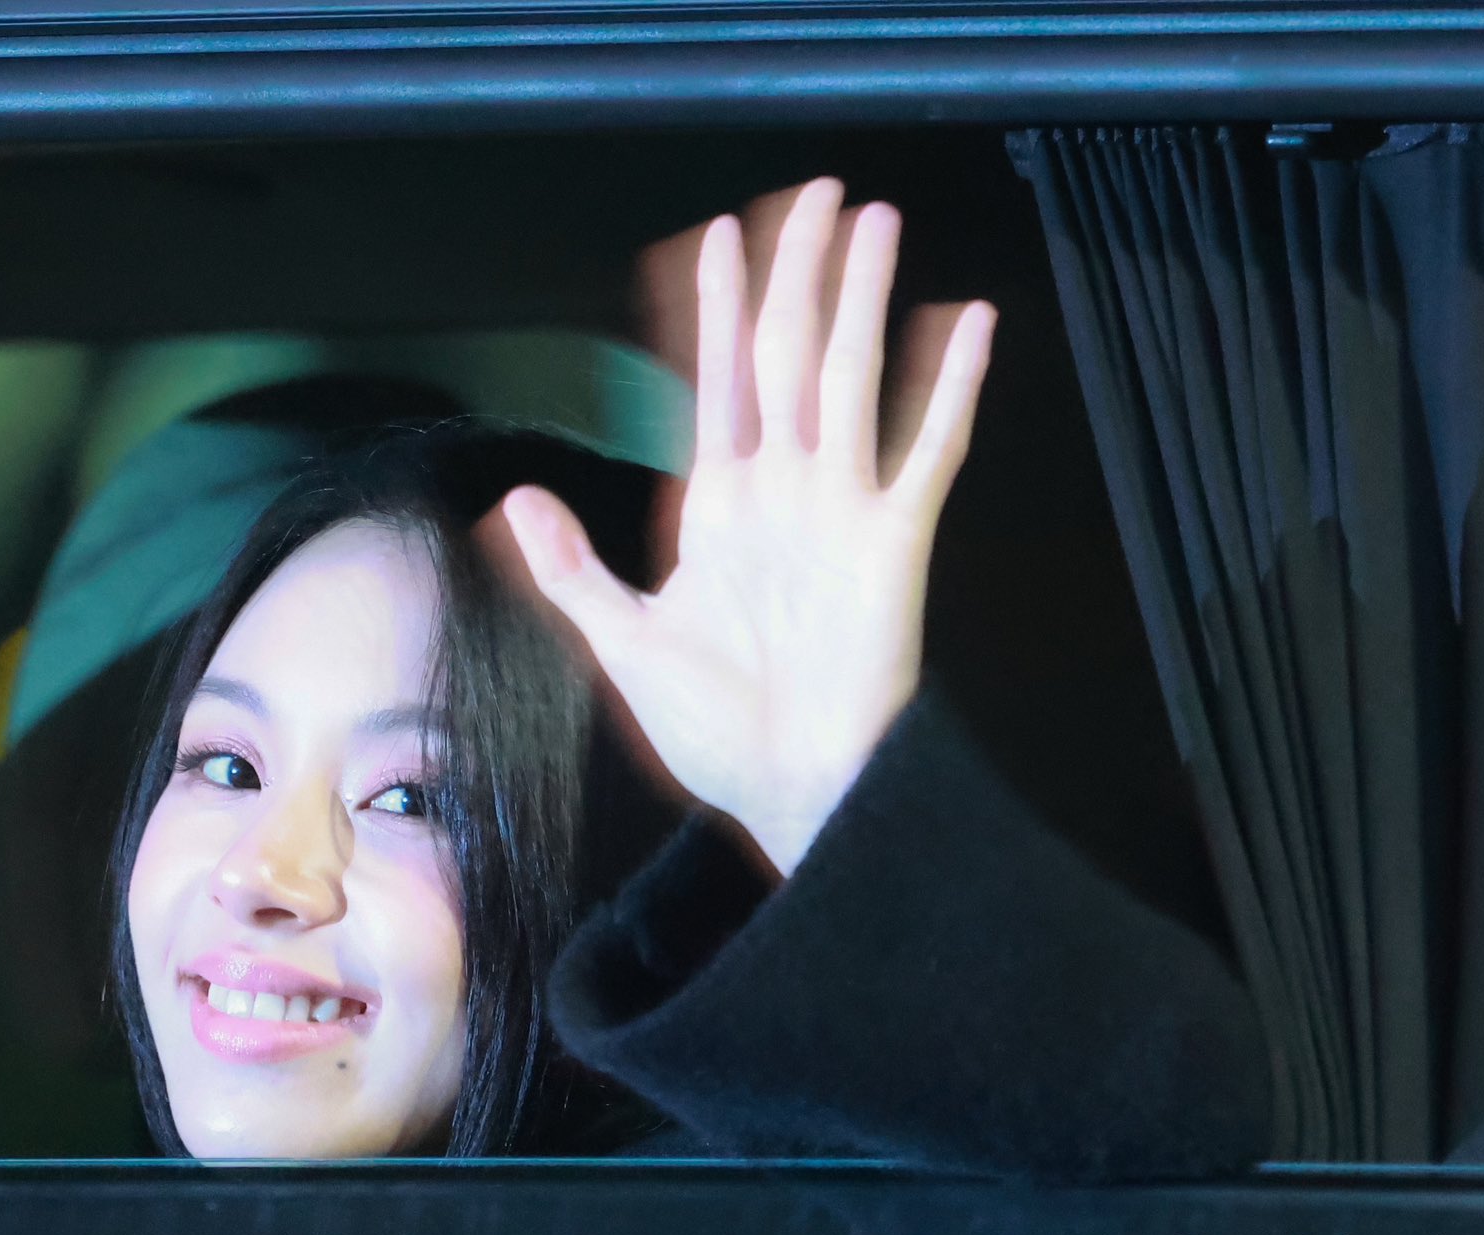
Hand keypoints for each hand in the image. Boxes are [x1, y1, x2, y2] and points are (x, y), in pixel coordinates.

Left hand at [501, 178, 995, 876]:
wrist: (789, 791)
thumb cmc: (718, 729)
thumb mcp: (626, 642)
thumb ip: (573, 569)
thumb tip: (517, 500)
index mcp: (720, 507)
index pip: (715, 380)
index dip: (712, 308)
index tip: (714, 236)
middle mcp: (783, 491)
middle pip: (786, 354)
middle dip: (794, 272)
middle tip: (811, 192)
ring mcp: (841, 509)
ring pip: (850, 377)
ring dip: (860, 299)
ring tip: (870, 222)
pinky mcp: (894, 543)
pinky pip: (926, 448)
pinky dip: (948, 386)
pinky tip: (966, 321)